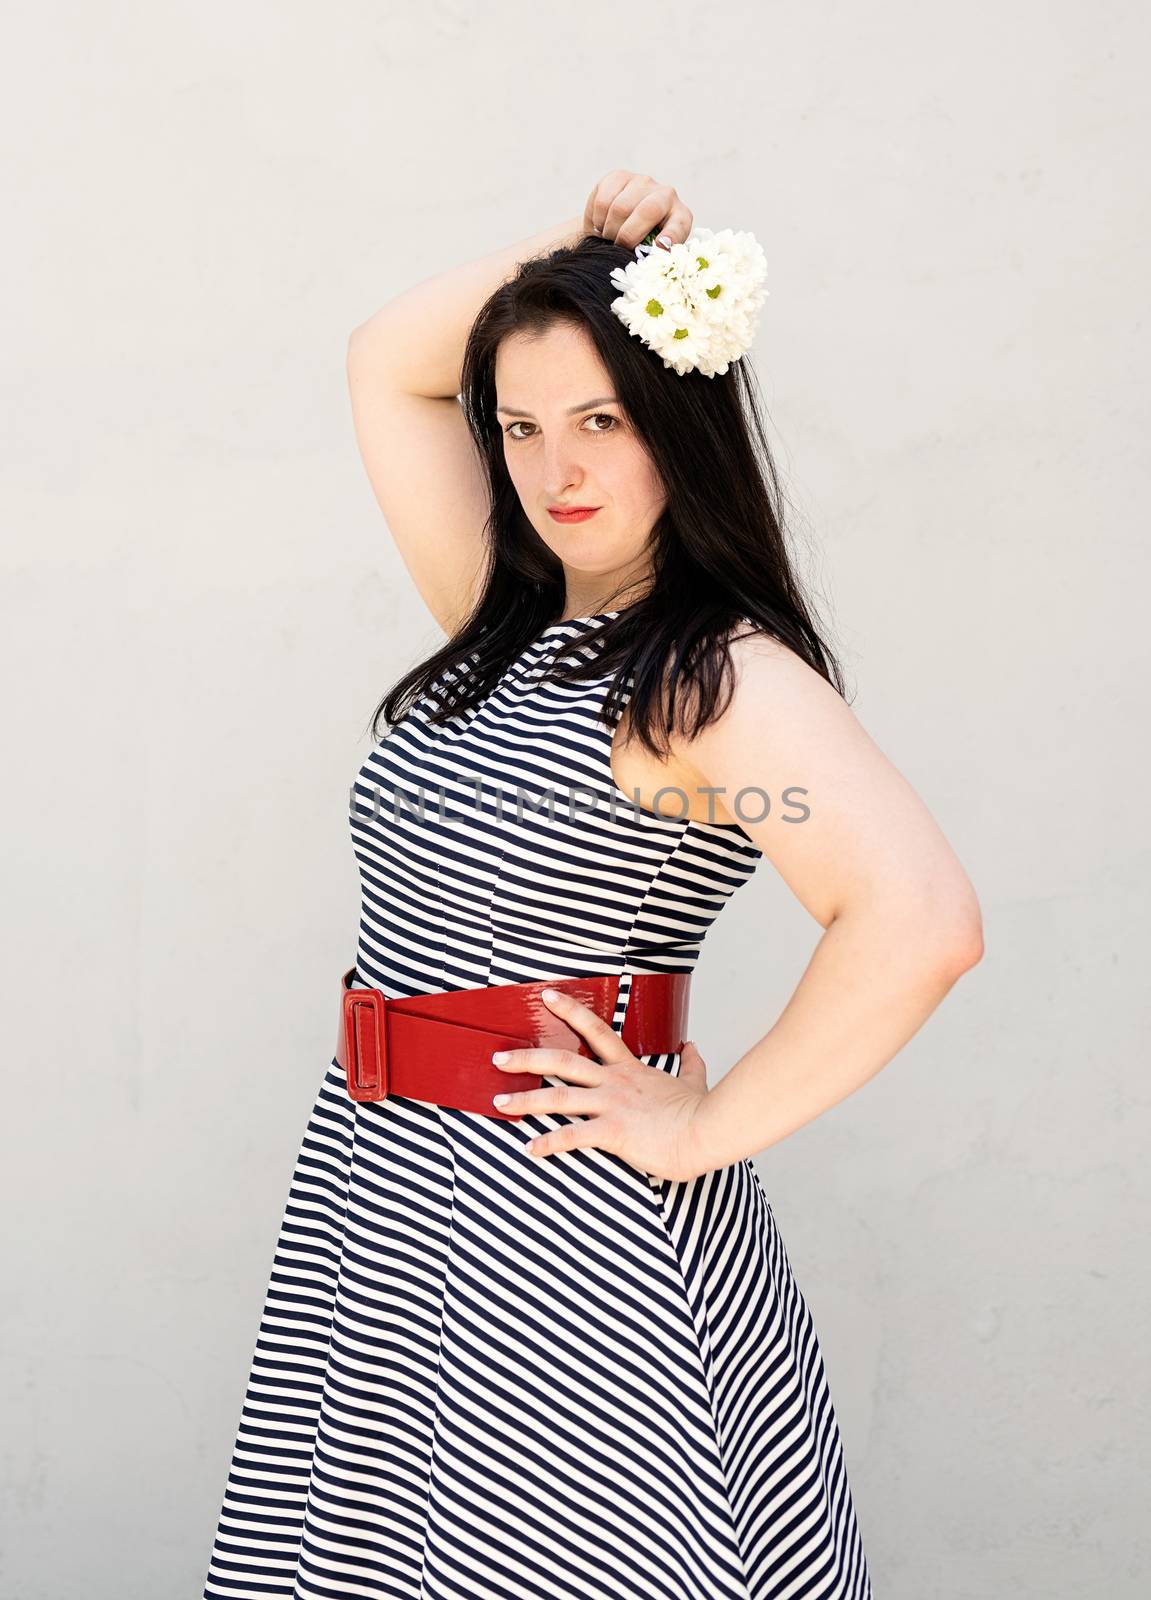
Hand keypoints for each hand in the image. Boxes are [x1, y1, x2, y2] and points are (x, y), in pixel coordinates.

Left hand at [490, 986, 710, 1181]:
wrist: (709, 1131)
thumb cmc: (701, 1112)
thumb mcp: (694, 1081)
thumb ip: (690, 1064)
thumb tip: (692, 1048)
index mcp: (630, 1069)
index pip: (595, 1030)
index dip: (570, 1011)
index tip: (547, 997)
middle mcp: (615, 1082)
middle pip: (562, 1061)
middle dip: (527, 1058)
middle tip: (499, 1057)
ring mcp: (612, 1105)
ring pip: (558, 1098)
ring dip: (524, 1100)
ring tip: (499, 1103)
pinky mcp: (613, 1131)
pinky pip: (572, 1137)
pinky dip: (548, 1144)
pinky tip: (530, 1149)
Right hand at [582, 169, 693, 252]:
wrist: (620, 225)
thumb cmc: (639, 244)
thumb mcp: (650, 254)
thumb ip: (651, 258)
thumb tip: (645, 265)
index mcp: (680, 217)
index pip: (679, 224)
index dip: (671, 236)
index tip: (659, 246)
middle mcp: (666, 195)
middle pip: (647, 211)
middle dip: (627, 236)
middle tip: (617, 248)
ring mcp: (643, 183)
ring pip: (620, 208)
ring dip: (609, 230)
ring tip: (608, 238)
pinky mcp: (619, 177)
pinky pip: (603, 201)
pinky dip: (597, 219)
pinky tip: (601, 224)